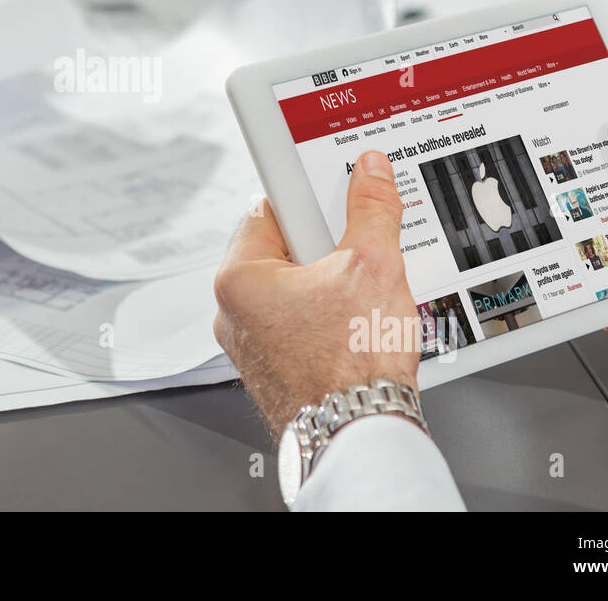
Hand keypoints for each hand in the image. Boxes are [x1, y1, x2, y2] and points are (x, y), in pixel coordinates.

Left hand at [214, 151, 417, 430]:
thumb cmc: (350, 365)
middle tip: (359, 247)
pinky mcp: (276, 367)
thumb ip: (372, 209)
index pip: (268, 205)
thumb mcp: (373, 265)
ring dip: (331, 281)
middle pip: (286, 248)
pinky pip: (301, 322)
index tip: (331, 184)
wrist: (359, 434)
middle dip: (327, 243)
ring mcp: (253, 343)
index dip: (308, 193)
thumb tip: (370, 173)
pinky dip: (329, 316)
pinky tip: (360, 322)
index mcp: (238, 277)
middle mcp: (234, 311)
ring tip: (365, 291)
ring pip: (296, 288)